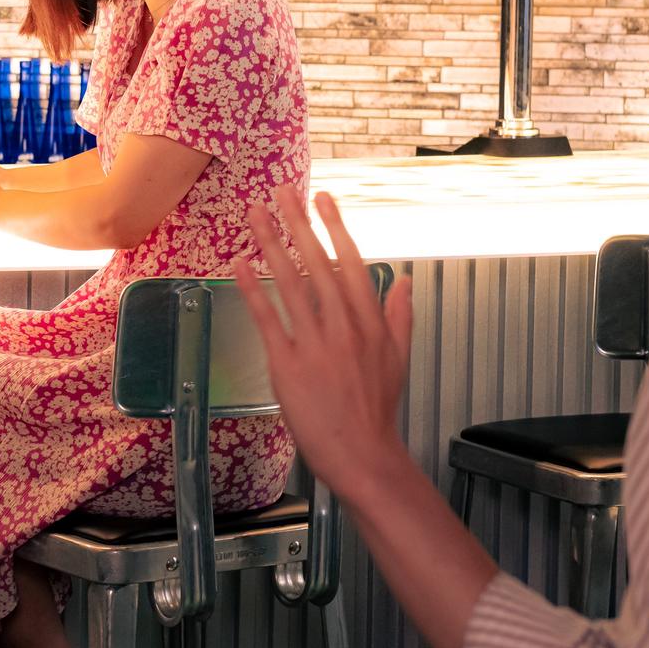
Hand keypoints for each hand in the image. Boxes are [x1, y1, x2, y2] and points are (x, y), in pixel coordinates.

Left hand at [233, 187, 415, 503]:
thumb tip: (405, 282)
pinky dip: (254, 289)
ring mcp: (316, 345)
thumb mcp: (399, 358)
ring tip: (257, 214)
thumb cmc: (375, 411)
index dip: (335, 228)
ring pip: (291, 283)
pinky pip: (269, 319)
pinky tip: (243, 264)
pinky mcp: (289, 365)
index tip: (323, 199)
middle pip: (318, 264)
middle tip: (283, 191)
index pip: (352, 263)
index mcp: (371, 323)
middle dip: (299, 223)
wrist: (362, 455)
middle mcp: (344, 328)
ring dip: (272, 243)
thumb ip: (400, 316)